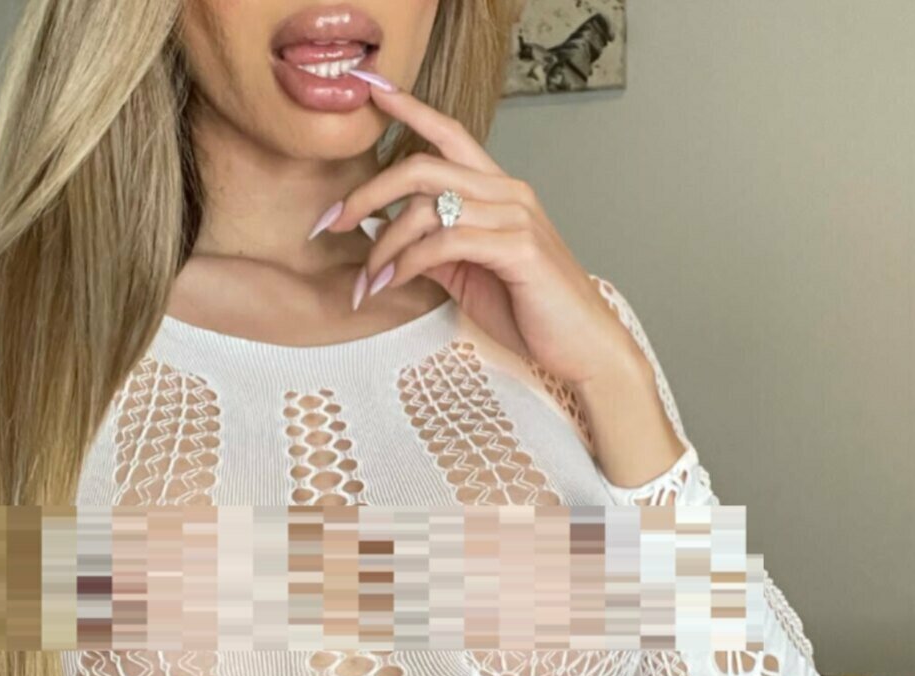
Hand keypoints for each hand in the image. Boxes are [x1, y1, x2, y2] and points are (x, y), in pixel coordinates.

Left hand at [312, 77, 644, 388]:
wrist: (582, 345)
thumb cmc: (530, 310)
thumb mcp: (470, 273)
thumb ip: (434, 247)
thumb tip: (385, 235)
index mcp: (499, 189)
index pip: (449, 134)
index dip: (408, 108)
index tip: (369, 90)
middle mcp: (509, 192)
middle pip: (423, 166)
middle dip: (368, 192)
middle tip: (332, 222)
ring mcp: (516, 217)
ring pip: (427, 209)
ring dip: (385, 246)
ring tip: (368, 281)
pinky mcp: (518, 249)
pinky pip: (445, 242)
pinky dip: (409, 262)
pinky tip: (393, 284)